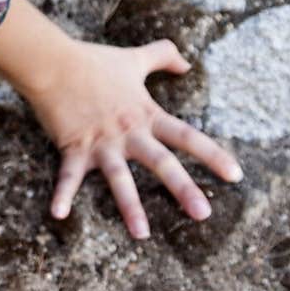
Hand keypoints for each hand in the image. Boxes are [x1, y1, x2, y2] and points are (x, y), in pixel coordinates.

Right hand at [27, 36, 243, 239]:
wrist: (54, 62)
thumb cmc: (93, 61)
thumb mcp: (134, 58)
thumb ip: (163, 56)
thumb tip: (188, 62)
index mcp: (146, 115)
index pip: (186, 136)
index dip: (212, 155)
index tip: (235, 176)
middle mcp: (128, 132)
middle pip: (161, 162)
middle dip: (183, 188)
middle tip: (203, 214)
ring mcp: (101, 142)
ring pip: (120, 178)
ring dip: (130, 206)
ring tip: (141, 234)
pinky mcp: (73, 148)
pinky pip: (68, 176)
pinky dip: (62, 194)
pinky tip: (59, 214)